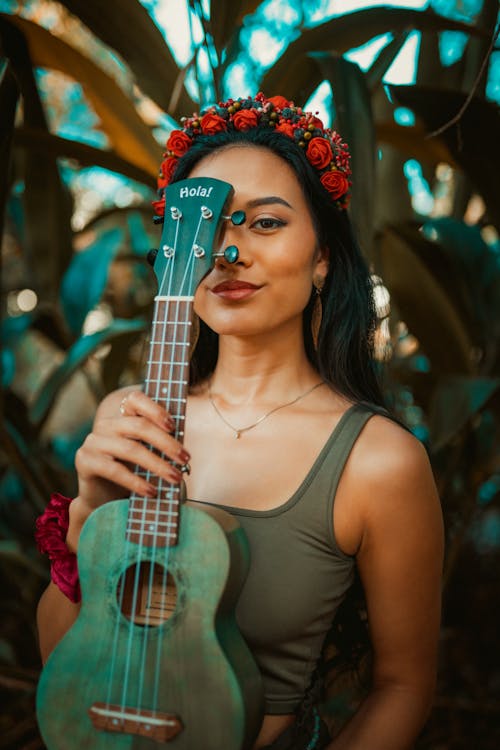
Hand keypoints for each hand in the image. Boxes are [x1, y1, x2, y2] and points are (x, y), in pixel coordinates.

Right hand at [74, 389, 189, 510]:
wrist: (101, 497)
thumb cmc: (129, 472)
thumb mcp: (145, 453)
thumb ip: (158, 444)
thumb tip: (184, 449)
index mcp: (121, 417)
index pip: (135, 399)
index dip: (155, 409)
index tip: (174, 426)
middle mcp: (106, 425)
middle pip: (139, 426)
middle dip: (166, 443)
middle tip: (185, 458)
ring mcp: (94, 442)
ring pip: (130, 449)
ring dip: (157, 464)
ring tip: (175, 477)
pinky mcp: (85, 461)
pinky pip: (115, 470)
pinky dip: (137, 481)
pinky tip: (152, 491)